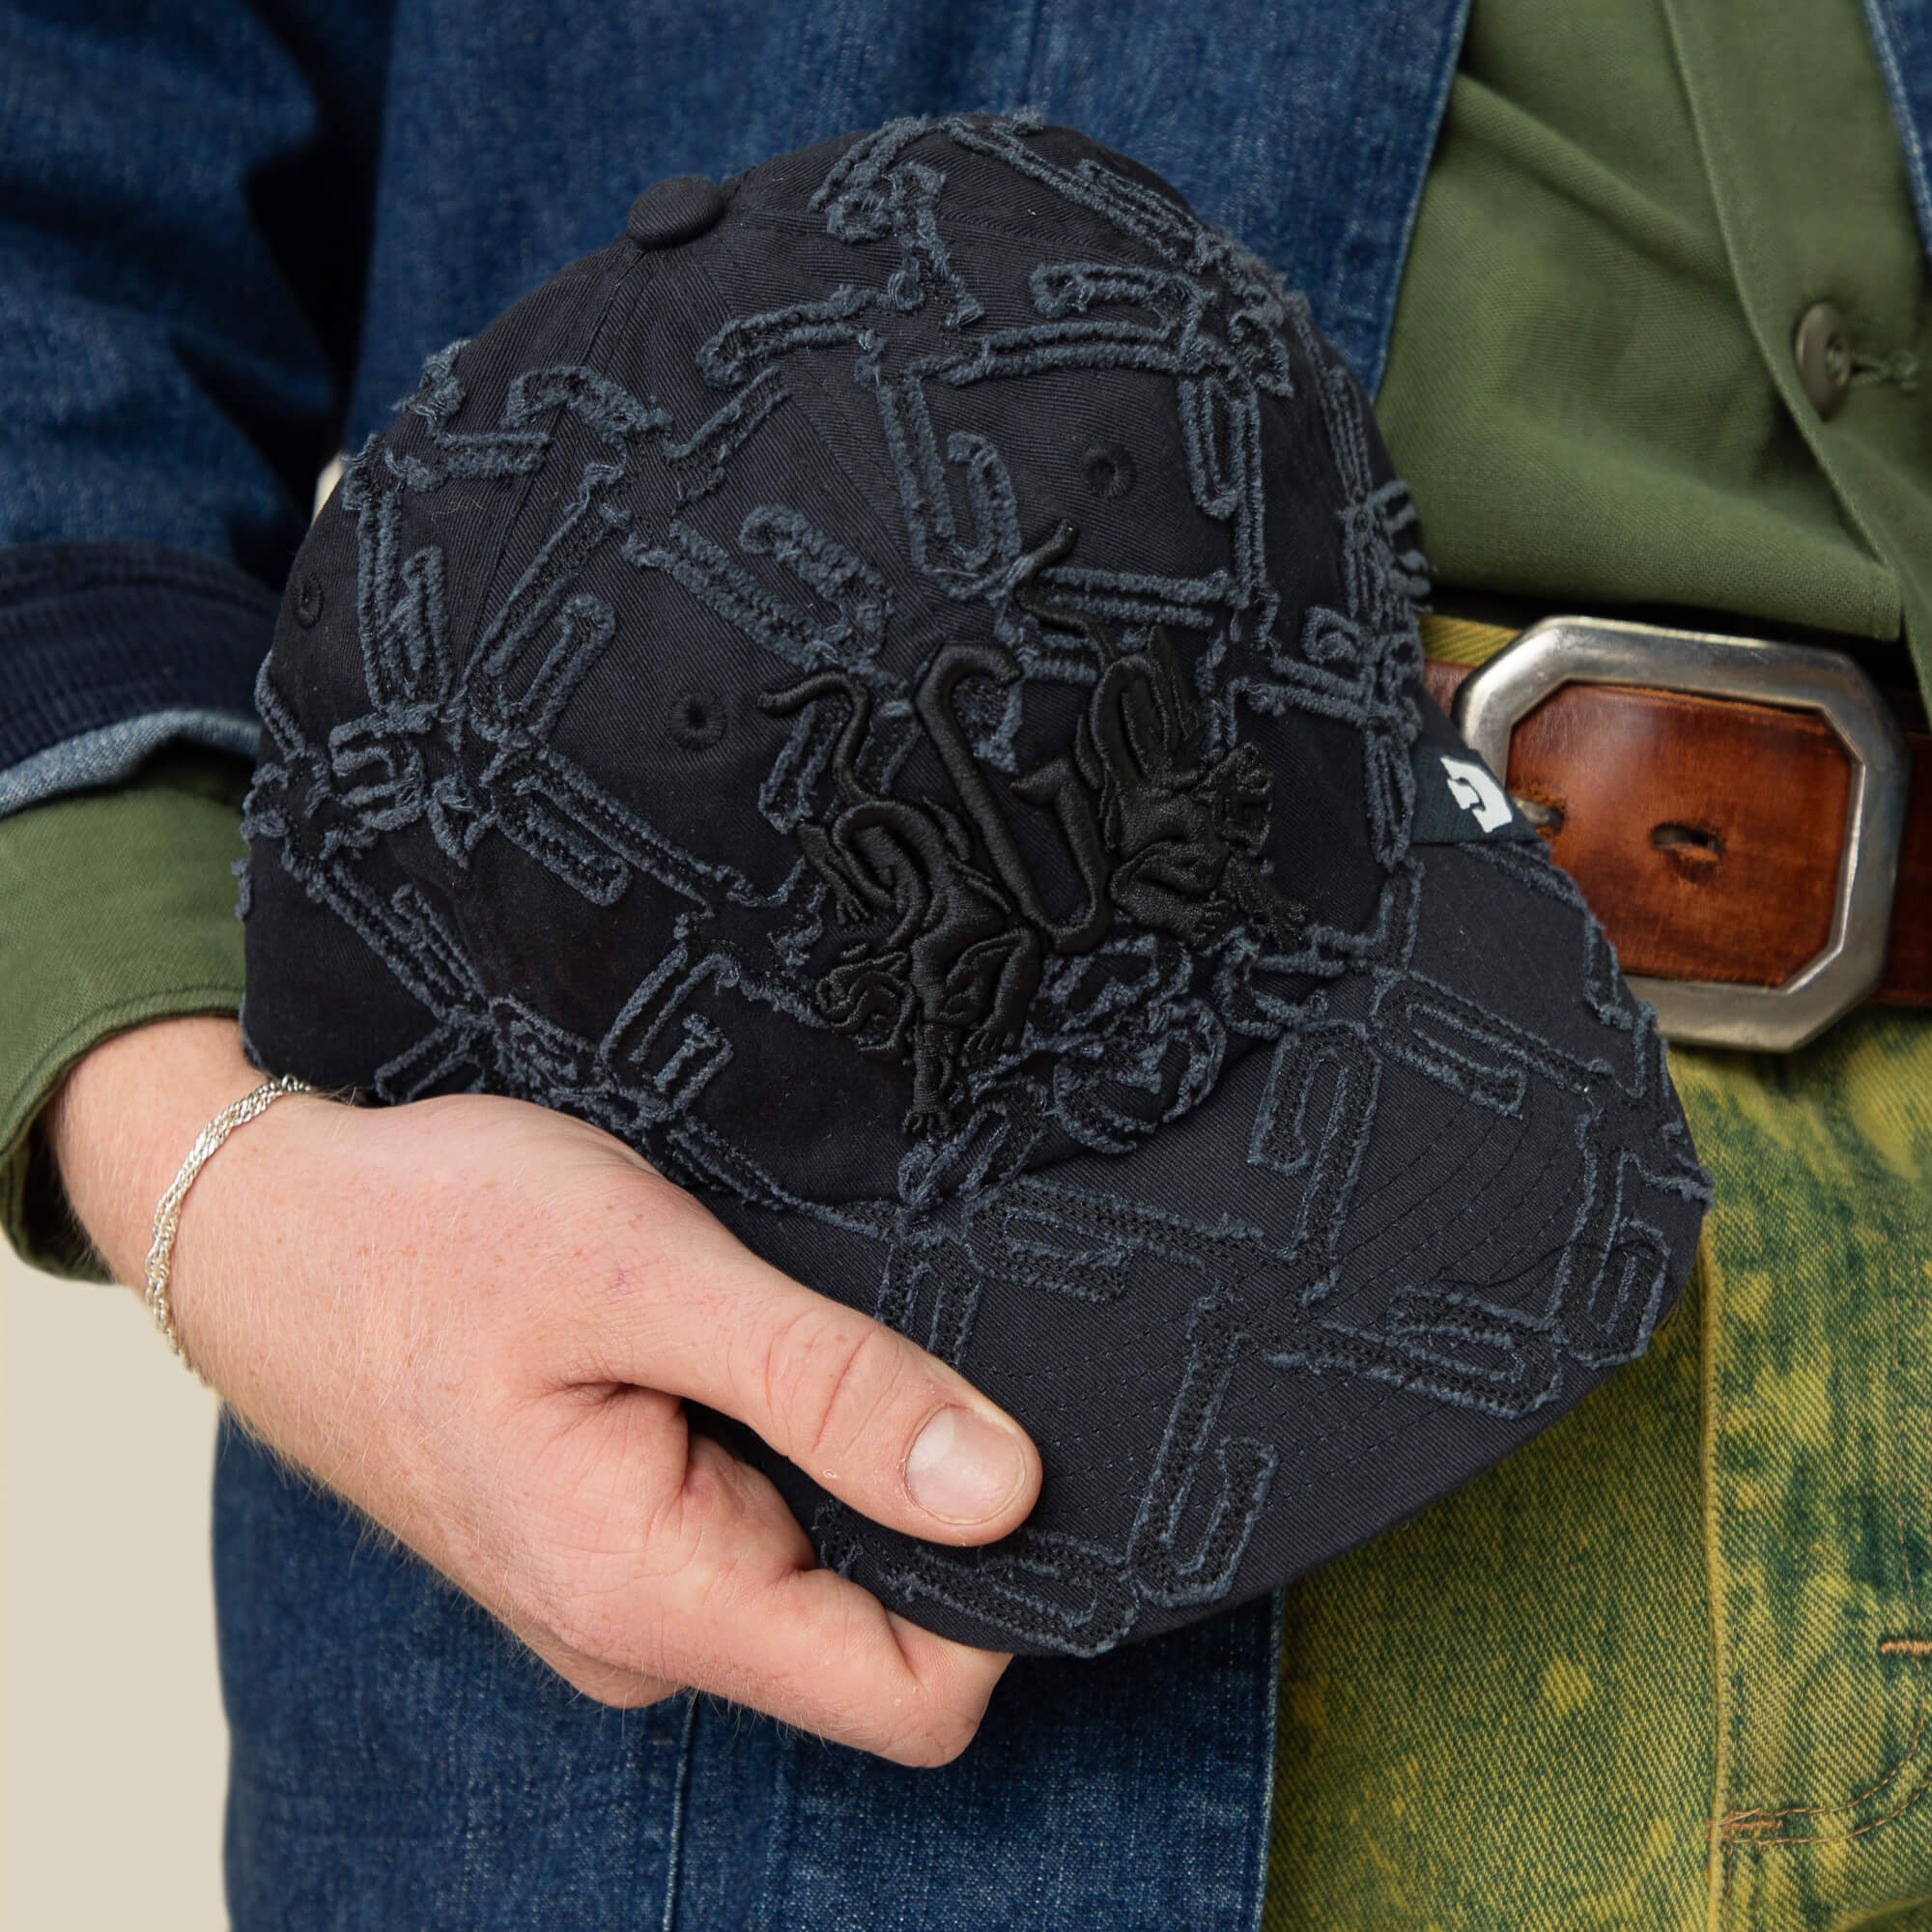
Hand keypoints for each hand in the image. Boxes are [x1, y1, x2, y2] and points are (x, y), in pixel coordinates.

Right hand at [49, 1015, 1041, 1764]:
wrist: (276, 1229)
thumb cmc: (434, 1235)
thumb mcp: (647, 1275)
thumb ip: (825, 1386)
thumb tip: (1003, 1489)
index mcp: (648, 1594)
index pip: (909, 1695)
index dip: (1006, 1592)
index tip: (1028, 1450)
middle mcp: (642, 1630)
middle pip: (878, 1633)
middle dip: (929, 1506)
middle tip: (910, 1340)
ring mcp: (625, 1590)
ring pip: (821, 1569)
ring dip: (852, 1459)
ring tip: (813, 1324)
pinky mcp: (616, 1536)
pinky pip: (757, 1526)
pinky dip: (791, 1442)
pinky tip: (760, 1343)